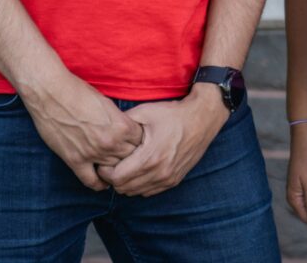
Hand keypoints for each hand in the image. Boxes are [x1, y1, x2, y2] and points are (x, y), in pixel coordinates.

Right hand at [20, 76, 142, 190]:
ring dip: (116, 169)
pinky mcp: (75, 160)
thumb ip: (118, 121)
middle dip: (131, 157)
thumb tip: (126, 132)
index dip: (140, 142)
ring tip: (117, 167)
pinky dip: (99, 183)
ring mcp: (92, 153)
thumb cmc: (79, 91)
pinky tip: (102, 181)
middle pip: (130, 159)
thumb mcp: (107, 103)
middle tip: (128, 156)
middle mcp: (110, 142)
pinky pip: (91, 181)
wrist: (51, 92)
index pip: (141, 143)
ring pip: (113, 171)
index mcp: (121, 125)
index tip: (137, 143)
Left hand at [98, 85, 229, 196]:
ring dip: (126, 183)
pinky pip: (149, 192)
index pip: (117, 178)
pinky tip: (139, 169)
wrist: (201, 119)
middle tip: (112, 163)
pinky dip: (139, 185)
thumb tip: (105, 130)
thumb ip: (123, 124)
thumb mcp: (145, 112)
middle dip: (113, 178)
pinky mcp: (174, 180)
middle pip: (124, 188)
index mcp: (150, 157)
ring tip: (124, 166)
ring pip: (136, 193)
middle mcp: (159, 173)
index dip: (106, 171)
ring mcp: (168, 179)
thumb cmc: (172, 114)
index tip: (104, 160)